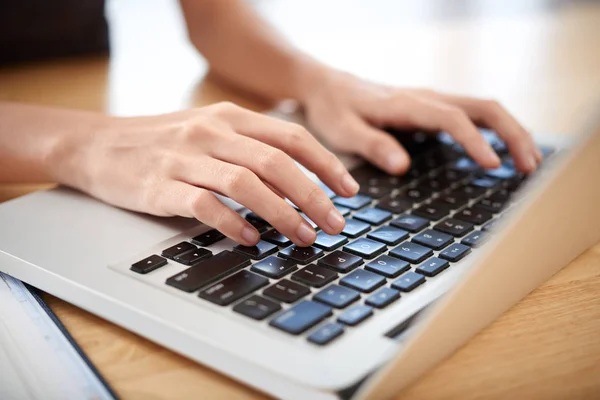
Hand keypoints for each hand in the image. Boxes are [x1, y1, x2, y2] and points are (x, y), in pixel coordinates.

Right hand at [53, 102, 358, 245]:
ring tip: (303, 237)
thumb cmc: (164, 143)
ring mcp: (184, 158)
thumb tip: (300, 186)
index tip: (349, 190)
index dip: (326, 164)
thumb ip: (251, 150)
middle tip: (334, 224)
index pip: (291, 137)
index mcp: (230, 117)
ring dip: (281, 214)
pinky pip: (203, 205)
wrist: (98, 146)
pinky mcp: (160, 186)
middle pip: (276, 163)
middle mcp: (211, 132)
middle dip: (313, 196)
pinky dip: (232, 223)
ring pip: (245, 184)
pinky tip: (251, 240)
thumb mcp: (211, 132)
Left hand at [300, 68, 541, 173]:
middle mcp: (426, 98)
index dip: (476, 141)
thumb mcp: (343, 131)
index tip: (494, 166)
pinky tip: (505, 151)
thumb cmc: (333, 110)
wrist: (327, 86)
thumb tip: (402, 166)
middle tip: (532, 166)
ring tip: (531, 162)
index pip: (452, 119)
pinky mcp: (432, 109)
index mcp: (407, 104)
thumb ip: (372, 146)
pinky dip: (497, 130)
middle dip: (512, 133)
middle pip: (484, 107)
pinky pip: (474, 115)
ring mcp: (432, 102)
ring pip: (485, 108)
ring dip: (512, 131)